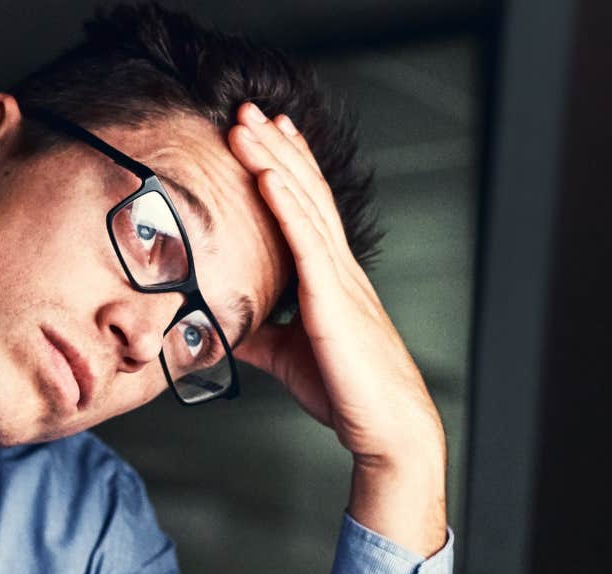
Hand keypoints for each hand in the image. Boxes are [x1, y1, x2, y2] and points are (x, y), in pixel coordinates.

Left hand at [226, 101, 447, 553]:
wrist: (384, 426)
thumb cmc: (345, 392)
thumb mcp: (289, 355)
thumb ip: (261, 334)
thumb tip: (227, 327)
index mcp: (330, 278)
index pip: (305, 209)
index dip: (285, 167)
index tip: (263, 134)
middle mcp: (337, 267)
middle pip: (304, 192)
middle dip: (276, 147)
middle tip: (250, 109)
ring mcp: (338, 279)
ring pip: (302, 205)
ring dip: (272, 159)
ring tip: (247, 124)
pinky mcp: (333, 299)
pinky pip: (306, 242)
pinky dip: (284, 204)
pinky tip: (265, 175)